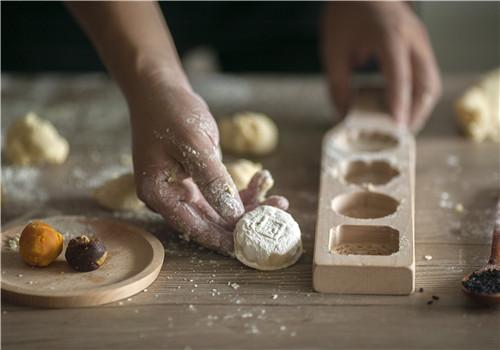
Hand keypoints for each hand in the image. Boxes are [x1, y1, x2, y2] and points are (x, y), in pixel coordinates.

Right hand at [127, 70, 286, 254]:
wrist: (160, 91)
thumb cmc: (171, 113)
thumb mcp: (194, 144)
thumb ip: (212, 180)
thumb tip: (233, 214)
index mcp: (160, 194)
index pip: (195, 227)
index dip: (224, 239)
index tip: (253, 245)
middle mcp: (170, 197)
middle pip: (211, 221)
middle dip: (244, 221)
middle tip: (278, 215)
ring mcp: (183, 189)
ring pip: (220, 209)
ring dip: (249, 206)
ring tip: (279, 200)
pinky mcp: (196, 180)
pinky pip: (221, 193)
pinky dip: (242, 190)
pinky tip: (262, 179)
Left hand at [322, 1, 441, 131]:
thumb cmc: (346, 14)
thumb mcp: (333, 50)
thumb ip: (337, 84)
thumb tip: (343, 115)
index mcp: (389, 35)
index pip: (399, 75)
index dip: (399, 103)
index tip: (397, 127)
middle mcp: (412, 38)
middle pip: (427, 82)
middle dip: (417, 112)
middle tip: (400, 133)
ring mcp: (420, 40)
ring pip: (431, 81)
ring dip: (421, 106)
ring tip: (403, 125)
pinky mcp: (420, 44)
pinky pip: (426, 75)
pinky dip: (418, 95)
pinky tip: (403, 107)